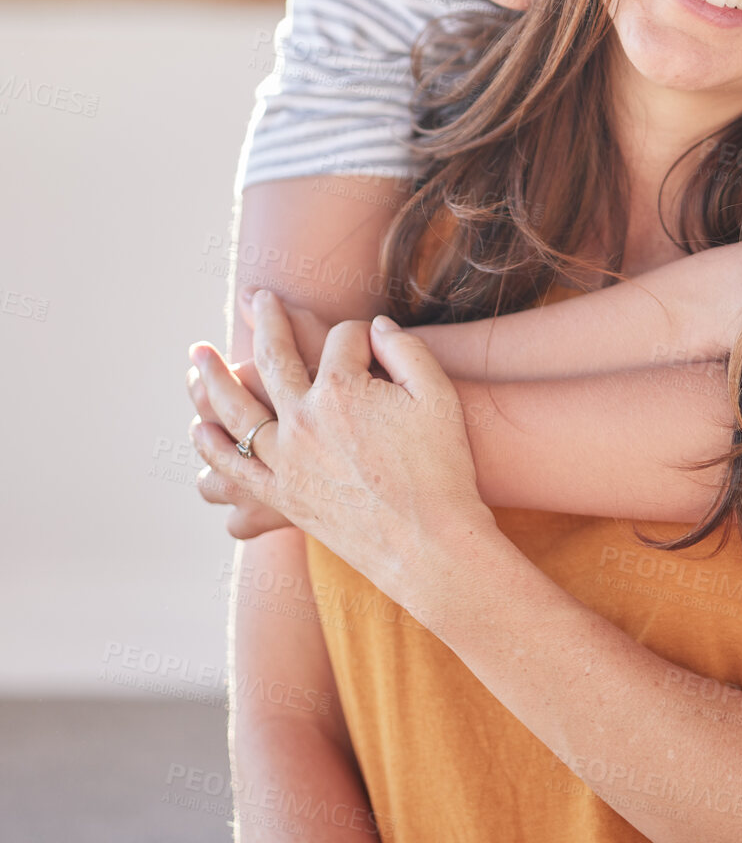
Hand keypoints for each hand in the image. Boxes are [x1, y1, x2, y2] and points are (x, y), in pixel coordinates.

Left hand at [189, 294, 496, 613]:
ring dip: (213, 378)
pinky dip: (213, 446)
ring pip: (236, 410)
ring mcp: (284, 459)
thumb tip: (375, 326)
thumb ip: (405, 350)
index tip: (376, 344)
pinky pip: (234, 466)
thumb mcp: (437, 395)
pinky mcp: (280, 496)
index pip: (342, 339)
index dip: (363, 336)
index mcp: (341, 387)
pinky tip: (200, 430)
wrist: (429, 542)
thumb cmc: (441, 467)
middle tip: (259, 300)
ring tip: (199, 355)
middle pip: (274, 357)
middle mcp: (302, 418)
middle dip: (268, 322)